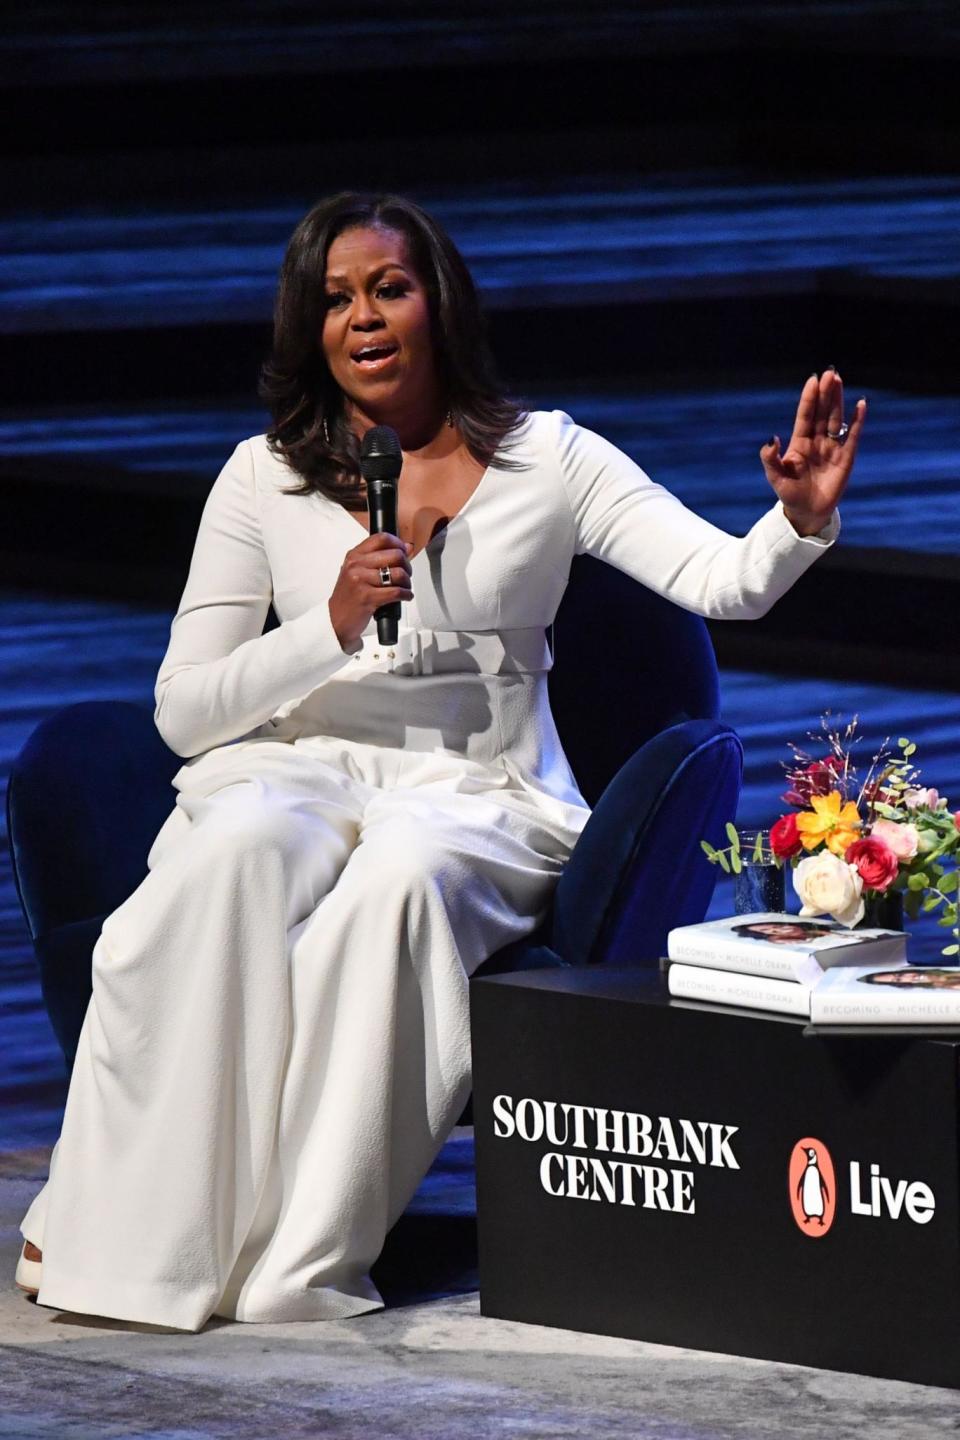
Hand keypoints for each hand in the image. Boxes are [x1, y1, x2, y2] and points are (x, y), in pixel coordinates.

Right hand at [329, 532, 413, 653]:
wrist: (335, 620)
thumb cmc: (348, 597)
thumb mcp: (357, 572)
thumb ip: (379, 558)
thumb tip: (406, 547)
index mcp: (354, 556)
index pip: (381, 538)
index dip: (398, 544)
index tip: (403, 551)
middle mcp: (356, 566)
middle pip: (394, 555)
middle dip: (407, 565)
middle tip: (406, 574)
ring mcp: (361, 581)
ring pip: (398, 574)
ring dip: (407, 582)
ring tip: (405, 587)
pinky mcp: (368, 598)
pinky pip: (396, 592)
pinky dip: (406, 594)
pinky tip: (405, 596)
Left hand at [760, 370, 865, 535]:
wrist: (807, 513)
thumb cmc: (790, 494)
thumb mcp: (775, 477)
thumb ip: (770, 459)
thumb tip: (771, 439)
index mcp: (799, 442)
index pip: (805, 415)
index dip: (809, 398)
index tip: (813, 380)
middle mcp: (817, 441)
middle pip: (822, 412)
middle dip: (825, 393)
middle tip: (830, 373)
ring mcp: (832, 447)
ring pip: (836, 419)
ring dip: (838, 400)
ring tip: (839, 380)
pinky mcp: (846, 457)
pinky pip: (853, 436)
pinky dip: (858, 421)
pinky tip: (861, 404)